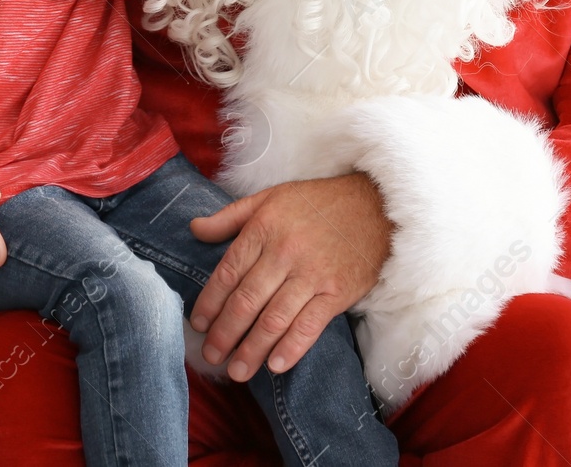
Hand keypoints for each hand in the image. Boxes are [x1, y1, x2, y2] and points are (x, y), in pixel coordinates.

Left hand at [189, 172, 392, 380]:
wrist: (376, 205)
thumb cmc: (318, 203)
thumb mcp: (271, 198)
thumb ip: (230, 216)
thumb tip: (194, 229)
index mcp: (264, 229)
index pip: (228, 274)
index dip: (209, 304)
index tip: (198, 326)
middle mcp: (285, 252)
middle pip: (246, 301)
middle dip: (225, 334)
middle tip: (212, 356)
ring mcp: (312, 274)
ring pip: (274, 319)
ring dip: (252, 349)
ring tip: (237, 371)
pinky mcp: (337, 292)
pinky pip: (309, 326)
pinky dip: (291, 348)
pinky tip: (275, 365)